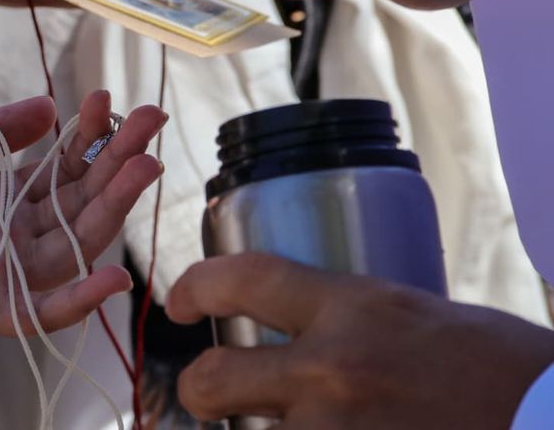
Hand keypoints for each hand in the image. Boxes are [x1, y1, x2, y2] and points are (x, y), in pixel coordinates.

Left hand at [0, 90, 165, 342]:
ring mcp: (1, 273)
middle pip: (77, 201)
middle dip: (115, 161)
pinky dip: (80, 299)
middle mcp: (8, 236)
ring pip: (73, 245)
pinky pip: (42, 310)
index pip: (58, 168)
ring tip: (144, 165)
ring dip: (111, 210)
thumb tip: (49, 105)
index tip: (106, 98)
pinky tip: (116, 273)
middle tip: (150, 120)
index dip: (86, 137)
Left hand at [166, 253, 553, 428]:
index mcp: (356, 308)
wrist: (551, 418)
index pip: (245, 279)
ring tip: (283, 421)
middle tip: (207, 392)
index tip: (179, 301)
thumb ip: (350, 319)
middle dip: (198, 390)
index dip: (197, 286)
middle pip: (213, 380)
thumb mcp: (417, 316)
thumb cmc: (501, 368)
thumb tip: (299, 325)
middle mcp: (335, 371)